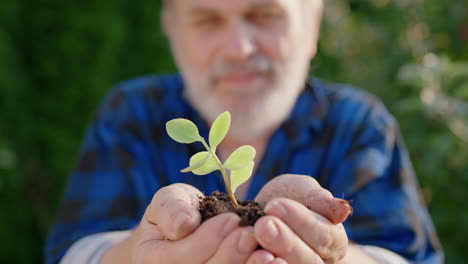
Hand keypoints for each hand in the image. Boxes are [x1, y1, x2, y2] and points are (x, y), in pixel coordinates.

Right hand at [101, 183, 258, 263]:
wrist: (185, 231)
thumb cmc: (176, 212)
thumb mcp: (168, 201)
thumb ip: (171, 209)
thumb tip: (185, 223)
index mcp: (150, 259)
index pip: (178, 257)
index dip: (207, 239)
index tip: (232, 218)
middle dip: (229, 255)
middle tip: (252, 234)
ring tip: (267, 253)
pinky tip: (273, 262)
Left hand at [250, 174, 351, 263]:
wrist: (263, 216)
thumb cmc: (286, 200)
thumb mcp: (300, 190)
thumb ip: (315, 198)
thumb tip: (341, 210)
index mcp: (332, 242)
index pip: (324, 237)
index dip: (302, 222)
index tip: (276, 205)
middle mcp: (317, 263)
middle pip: (307, 261)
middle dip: (284, 242)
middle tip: (263, 225)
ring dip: (266, 261)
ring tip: (253, 240)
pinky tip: (242, 256)